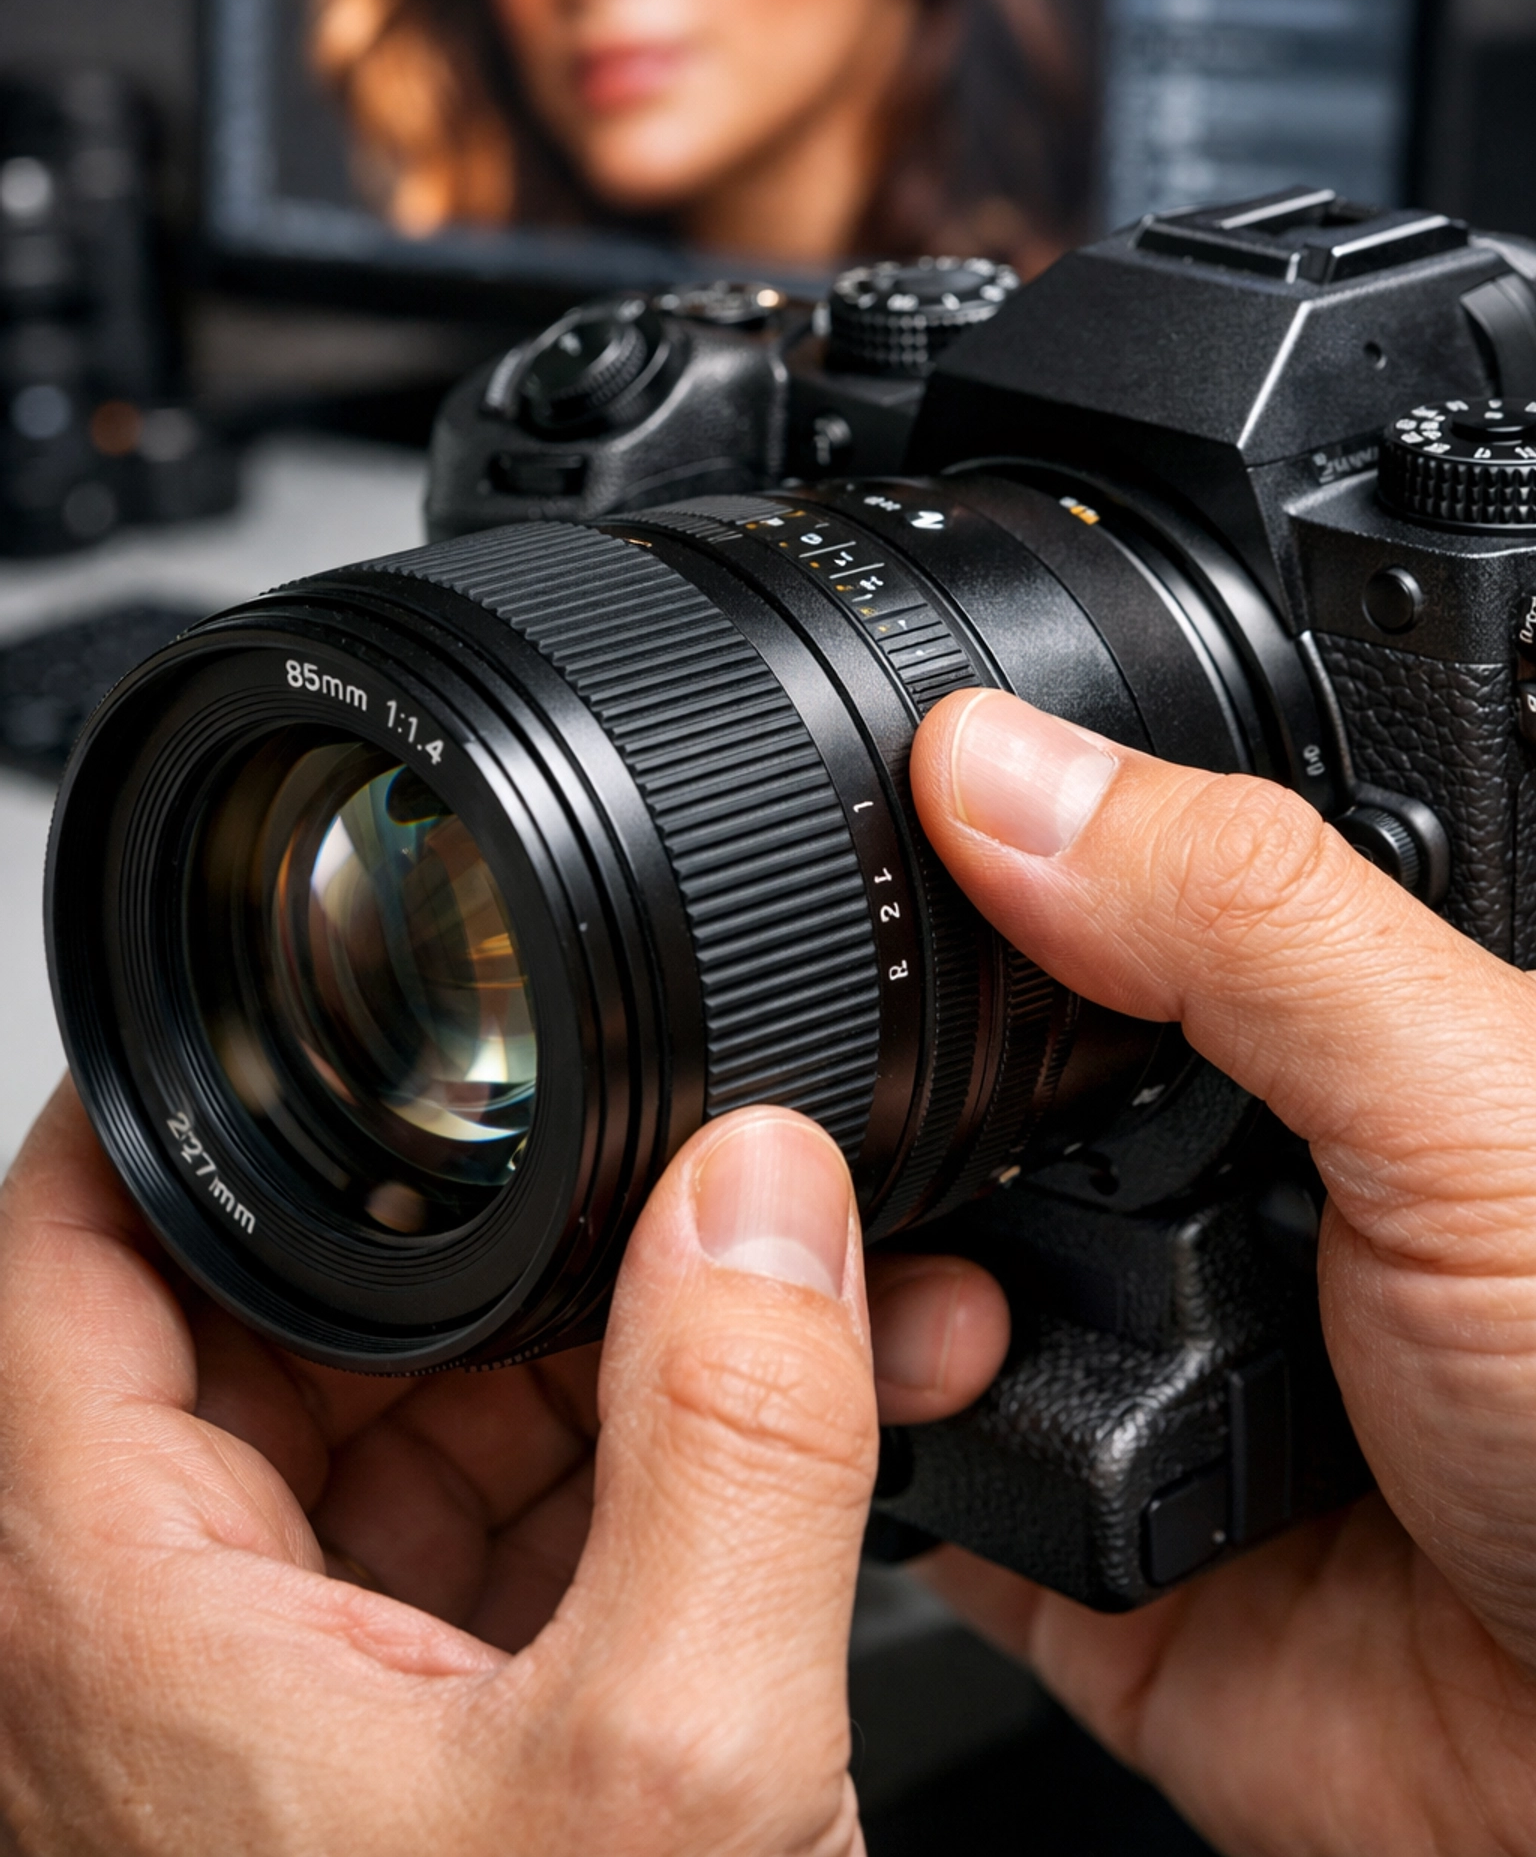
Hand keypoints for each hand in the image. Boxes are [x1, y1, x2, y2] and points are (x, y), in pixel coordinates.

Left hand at [0, 1092, 1003, 1854]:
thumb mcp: (672, 1795)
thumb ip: (733, 1455)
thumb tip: (769, 1199)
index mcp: (118, 1613)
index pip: (75, 1246)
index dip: (198, 1101)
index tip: (340, 1002)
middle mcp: (163, 1645)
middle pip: (288, 1315)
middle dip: (508, 1223)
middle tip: (674, 1159)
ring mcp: (288, 1706)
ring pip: (413, 1425)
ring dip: (613, 1343)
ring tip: (807, 1283)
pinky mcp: (409, 1758)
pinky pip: (496, 1542)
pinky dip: (637, 1469)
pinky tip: (792, 1425)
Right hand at [910, 687, 1535, 1855]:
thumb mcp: (1476, 1096)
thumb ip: (1247, 915)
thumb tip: (1003, 762)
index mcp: (1308, 1042)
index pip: (1081, 910)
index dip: (965, 873)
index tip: (859, 835)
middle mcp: (1209, 1192)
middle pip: (961, 1089)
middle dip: (885, 1089)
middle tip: (883, 1091)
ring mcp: (1137, 1362)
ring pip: (903, 1271)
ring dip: (874, 1272)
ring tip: (955, 1293)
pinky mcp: (1077, 1535)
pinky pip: (915, 1470)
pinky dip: (882, 1442)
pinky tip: (925, 1405)